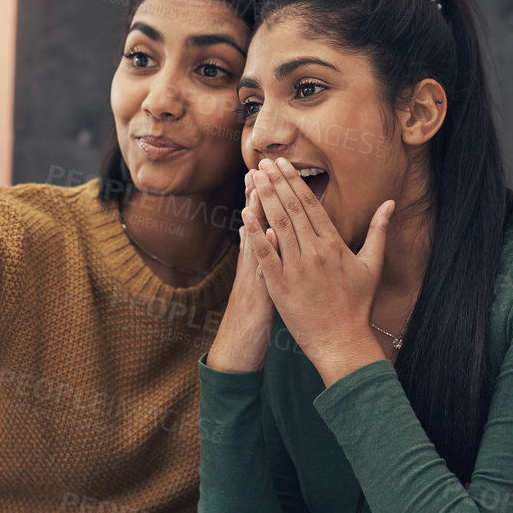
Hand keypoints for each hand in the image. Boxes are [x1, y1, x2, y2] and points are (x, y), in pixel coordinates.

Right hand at [206, 181, 280, 372]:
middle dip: (257, 195)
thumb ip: (259, 255)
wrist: (239, 345)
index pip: (259, 221)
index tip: (265, 171)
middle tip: (258, 168)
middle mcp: (252, 263)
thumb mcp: (257, 281)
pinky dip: (268, 250)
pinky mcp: (259, 294)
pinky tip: (273, 233)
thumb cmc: (252, 314)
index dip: (261, 196)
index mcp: (257, 258)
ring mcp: (253, 277)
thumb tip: (258, 231)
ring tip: (260, 190)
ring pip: (255, 241)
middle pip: (254, 224)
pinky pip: (263, 268)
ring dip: (257, 216)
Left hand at [242, 157, 394, 385]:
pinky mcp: (280, 285)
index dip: (295, 182)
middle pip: (292, 209)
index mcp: (334, 244)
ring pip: (277, 226)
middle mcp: (314, 252)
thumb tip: (390, 203)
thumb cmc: (358, 305)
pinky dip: (255, 233)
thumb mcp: (372, 265)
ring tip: (253, 178)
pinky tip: (246, 214)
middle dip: (276, 183)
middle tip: (263, 162)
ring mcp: (296, 268)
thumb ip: (378, 231)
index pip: (311, 205)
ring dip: (264, 199)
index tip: (283, 165)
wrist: (342, 340)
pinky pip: (264, 254)